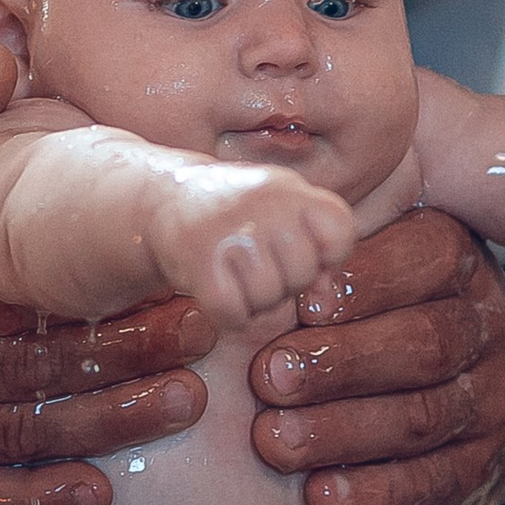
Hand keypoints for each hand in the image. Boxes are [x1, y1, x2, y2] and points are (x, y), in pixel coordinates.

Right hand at [0, 54, 215, 504]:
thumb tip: (3, 61)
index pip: (0, 303)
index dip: (88, 300)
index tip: (168, 284)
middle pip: (15, 374)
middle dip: (116, 362)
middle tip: (201, 342)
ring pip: (4, 436)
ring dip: (98, 429)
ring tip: (182, 404)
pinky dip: (27, 502)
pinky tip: (96, 494)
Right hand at [147, 161, 359, 324]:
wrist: (164, 200)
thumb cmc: (234, 212)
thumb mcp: (281, 211)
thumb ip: (316, 245)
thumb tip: (326, 295)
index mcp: (289, 189)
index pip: (340, 232)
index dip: (327, 254)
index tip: (301, 248)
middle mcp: (263, 206)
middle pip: (303, 275)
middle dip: (284, 282)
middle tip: (256, 263)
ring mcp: (230, 234)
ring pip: (268, 301)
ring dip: (253, 300)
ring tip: (234, 272)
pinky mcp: (199, 263)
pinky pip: (234, 315)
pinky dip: (228, 314)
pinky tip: (218, 289)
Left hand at [249, 207, 504, 504]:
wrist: (478, 400)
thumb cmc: (387, 312)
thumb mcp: (372, 261)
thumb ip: (321, 248)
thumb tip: (246, 240)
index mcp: (457, 263)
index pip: (427, 258)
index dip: (364, 281)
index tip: (301, 303)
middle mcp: (486, 327)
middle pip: (424, 343)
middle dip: (341, 362)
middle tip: (269, 379)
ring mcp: (492, 402)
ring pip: (422, 417)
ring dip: (342, 432)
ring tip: (274, 442)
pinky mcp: (481, 468)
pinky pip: (433, 484)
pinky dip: (374, 494)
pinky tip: (320, 499)